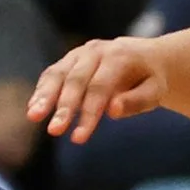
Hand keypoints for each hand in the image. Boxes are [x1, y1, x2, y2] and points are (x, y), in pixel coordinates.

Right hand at [32, 36, 172, 140]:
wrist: (146, 57)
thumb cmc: (151, 80)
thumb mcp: (155, 91)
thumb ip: (136, 101)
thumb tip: (113, 111)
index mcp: (119, 56)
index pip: (100, 88)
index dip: (88, 113)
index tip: (79, 138)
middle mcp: (96, 51)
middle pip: (76, 80)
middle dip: (64, 107)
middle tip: (54, 131)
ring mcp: (79, 53)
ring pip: (58, 73)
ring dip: (44, 95)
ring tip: (34, 116)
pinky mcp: (69, 60)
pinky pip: (52, 74)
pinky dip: (42, 91)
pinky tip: (33, 109)